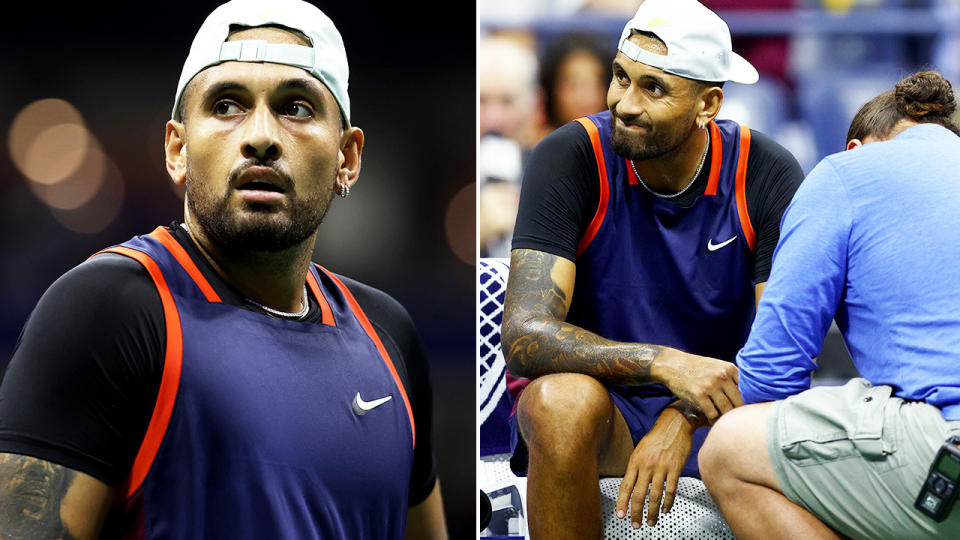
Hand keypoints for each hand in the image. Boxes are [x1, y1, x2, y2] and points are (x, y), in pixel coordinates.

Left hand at [615, 407, 693, 527]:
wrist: (675, 424)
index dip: (622, 502)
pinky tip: (665, 509)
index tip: (621, 514)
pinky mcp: (675, 469)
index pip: (625, 486)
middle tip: (635, 524)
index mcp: (635, 461)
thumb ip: (636, 467)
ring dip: (652, 512)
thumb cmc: (657, 436)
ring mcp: (661, 468)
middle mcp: (646, 466)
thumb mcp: (640, 449)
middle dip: (635, 512)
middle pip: (638, 494)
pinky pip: (670, 490)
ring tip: (650, 522)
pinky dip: (667, 502)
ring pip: (654, 495)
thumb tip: (631, 483)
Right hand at [652, 350, 741, 422]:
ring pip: (727, 410)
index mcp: (729, 369)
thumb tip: (751, 395)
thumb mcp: (717, 366)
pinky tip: (713, 421)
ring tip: (726, 424)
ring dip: (727, 419)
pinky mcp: (699, 394)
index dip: (749, 403)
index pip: (748, 390)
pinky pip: (713, 414)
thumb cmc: (697, 368)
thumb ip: (732, 377)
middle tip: (739, 422)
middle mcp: (722, 376)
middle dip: (740, 414)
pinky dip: (714, 420)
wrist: (673, 365)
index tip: (748, 411)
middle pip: (739, 402)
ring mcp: (710, 385)